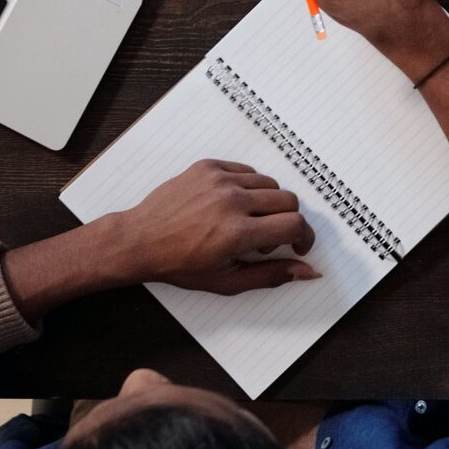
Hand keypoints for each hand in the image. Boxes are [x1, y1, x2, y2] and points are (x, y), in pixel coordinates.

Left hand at [106, 158, 319, 293]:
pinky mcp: (209, 167)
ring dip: (267, 204)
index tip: (299, 244)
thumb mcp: (227, 280)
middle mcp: (231, 202)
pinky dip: (247, 188)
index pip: (294, 224)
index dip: (304, 237)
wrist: (140, 241)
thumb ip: (272, 275)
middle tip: (266, 238)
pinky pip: (247, 171)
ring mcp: (219, 181)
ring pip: (269, 184)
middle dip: (286, 221)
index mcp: (237, 234)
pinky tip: (231, 205)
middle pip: (288, 200)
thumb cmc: (179, 265)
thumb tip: (308, 271)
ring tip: (246, 221)